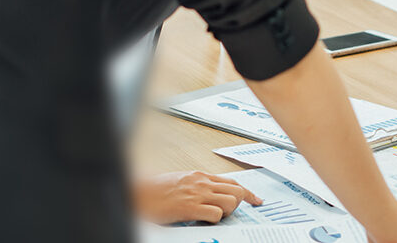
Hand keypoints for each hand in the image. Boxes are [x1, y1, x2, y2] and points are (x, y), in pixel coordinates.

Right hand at [132, 170, 260, 224]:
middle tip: (228, 212)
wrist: (139, 193)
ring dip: (227, 212)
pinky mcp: (190, 208)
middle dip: (239, 204)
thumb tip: (213, 193)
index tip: (256, 200)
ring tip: (213, 216)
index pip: (233, 182)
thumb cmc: (157, 189)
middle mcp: (202, 182)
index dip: (248, 193)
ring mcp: (197, 194)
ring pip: (230, 202)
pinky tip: (204, 220)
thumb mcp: (181, 181)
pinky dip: (215, 220)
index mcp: (200, 176)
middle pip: (237, 191)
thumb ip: (198, 185)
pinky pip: (215, 215)